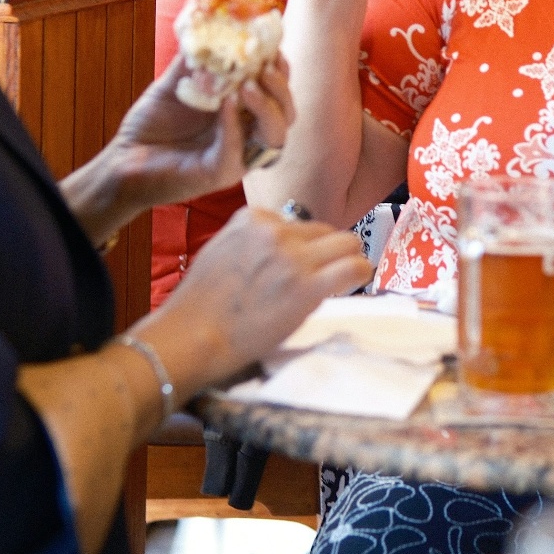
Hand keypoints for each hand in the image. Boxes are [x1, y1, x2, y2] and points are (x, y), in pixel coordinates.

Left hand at [99, 53, 294, 211]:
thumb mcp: (176, 82)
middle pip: (286, 113)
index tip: (270, 45)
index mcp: (243, 111)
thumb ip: (195, 58)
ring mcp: (237, 156)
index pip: (277, 90)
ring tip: (247, 85)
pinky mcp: (219, 174)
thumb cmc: (153, 124)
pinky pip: (236, 152)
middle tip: (264, 67)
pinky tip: (226, 104)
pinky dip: (234, 126)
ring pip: (274, 137)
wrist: (123, 159)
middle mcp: (247, 134)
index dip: (280, 68)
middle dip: (280, 87)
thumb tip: (209, 21)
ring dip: (267, 108)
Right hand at [142, 207, 374, 387]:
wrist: (193, 335)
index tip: (300, 265)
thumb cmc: (201, 304)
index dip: (302, 246)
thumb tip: (284, 248)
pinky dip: (360, 271)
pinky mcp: (307, 286)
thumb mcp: (222, 250)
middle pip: (323, 231)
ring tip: (341, 279)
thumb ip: (254, 242)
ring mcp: (292, 256)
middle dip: (325, 252)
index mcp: (252, 218)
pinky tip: (355, 281)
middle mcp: (275, 231)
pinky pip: (353, 266)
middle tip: (322, 275)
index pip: (296, 223)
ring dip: (347, 259)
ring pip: (346, 242)